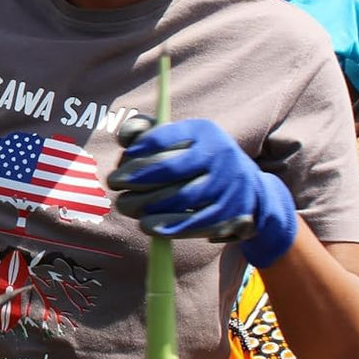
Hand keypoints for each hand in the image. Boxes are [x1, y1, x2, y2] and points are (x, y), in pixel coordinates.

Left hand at [108, 117, 298, 268]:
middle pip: (170, 169)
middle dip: (135, 178)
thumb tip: (125, 139)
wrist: (245, 186)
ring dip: (147, 205)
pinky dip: (169, 227)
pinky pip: (196, 223)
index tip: (121, 161)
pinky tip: (147, 226)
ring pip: (182, 198)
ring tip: (125, 205)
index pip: (162, 138)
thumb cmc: (196, 159)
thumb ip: (146, 133)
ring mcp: (228, 186)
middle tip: (113, 183)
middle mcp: (220, 155)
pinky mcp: (231, 214)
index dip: (137, 150)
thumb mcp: (177, 138)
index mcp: (203, 131)